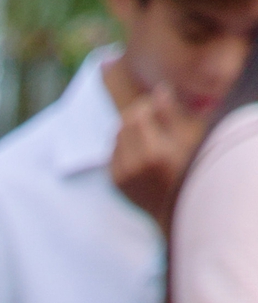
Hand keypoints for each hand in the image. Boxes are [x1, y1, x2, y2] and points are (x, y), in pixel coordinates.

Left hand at [110, 79, 200, 230]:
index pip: (136, 116)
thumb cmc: (190, 172)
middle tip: (152, 115)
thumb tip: (159, 91)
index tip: (156, 104)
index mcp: (153, 154)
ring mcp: (121, 177)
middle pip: (123, 126)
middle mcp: (133, 167)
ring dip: (128, 131)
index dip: (145, 106)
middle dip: (136, 116)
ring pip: (116, 139)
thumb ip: (171, 116)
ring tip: (148, 133)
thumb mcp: (188, 142)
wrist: (177, 211)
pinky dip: (123, 148)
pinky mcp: (115, 184)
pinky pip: (112, 155)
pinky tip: (139, 150)